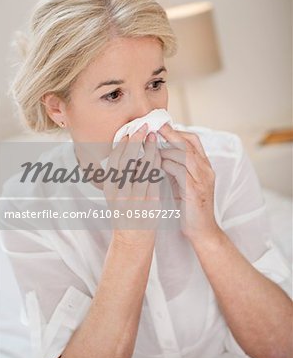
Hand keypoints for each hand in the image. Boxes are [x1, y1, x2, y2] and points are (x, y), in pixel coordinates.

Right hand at [103, 124, 161, 247]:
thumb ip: (120, 176)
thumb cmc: (125, 214)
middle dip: (135, 141)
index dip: (122, 143)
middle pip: (126, 160)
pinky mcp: (148, 202)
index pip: (114, 160)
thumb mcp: (116, 195)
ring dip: (148, 149)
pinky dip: (156, 164)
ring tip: (153, 137)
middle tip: (142, 126)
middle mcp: (118, 192)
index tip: (129, 130)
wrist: (132, 240)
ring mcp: (133, 197)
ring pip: (141, 167)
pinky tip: (160, 155)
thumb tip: (126, 152)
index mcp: (109, 188)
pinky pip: (153, 178)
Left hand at [158, 123, 218, 241]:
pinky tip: (155, 165)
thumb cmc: (189, 208)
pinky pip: (180, 171)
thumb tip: (157, 153)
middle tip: (152, 127)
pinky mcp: (195, 191)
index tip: (159, 126)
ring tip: (150, 147)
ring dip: (165, 149)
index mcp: (204, 166)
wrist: (202, 231)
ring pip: (184, 154)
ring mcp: (202, 179)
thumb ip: (175, 168)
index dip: (176, 131)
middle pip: (188, 143)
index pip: (192, 140)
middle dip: (169, 133)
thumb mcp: (183, 183)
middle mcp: (206, 169)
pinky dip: (166, 165)